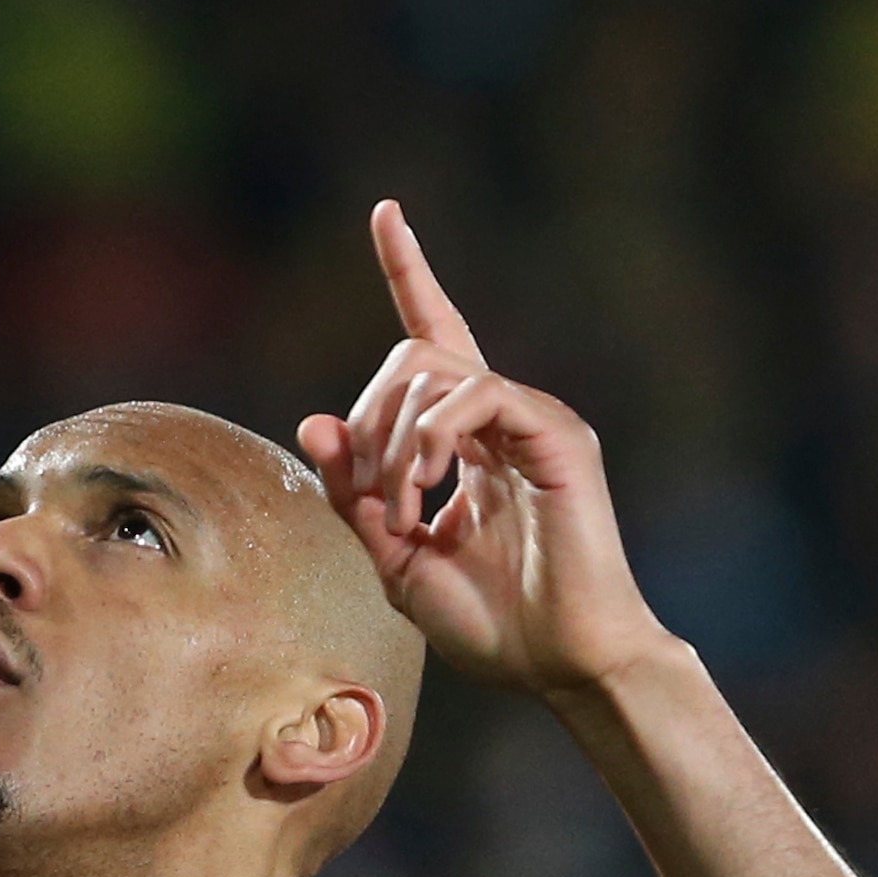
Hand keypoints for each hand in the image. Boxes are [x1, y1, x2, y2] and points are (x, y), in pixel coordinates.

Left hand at [297, 202, 669, 699]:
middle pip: (408, 358)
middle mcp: (504, 417)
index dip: (409, 270)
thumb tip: (315, 422)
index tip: (386, 211)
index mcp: (470, 440)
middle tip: (372, 506)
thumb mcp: (396, 562)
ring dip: (392, 443)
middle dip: (367, 425)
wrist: (563, 665)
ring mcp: (533, 420)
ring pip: (433, 370)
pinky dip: (433, 435)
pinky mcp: (556, 434)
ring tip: (401, 512)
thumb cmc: (493, 626)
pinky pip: (475, 393)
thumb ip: (354, 496)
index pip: (434, 334)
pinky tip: (429, 486)